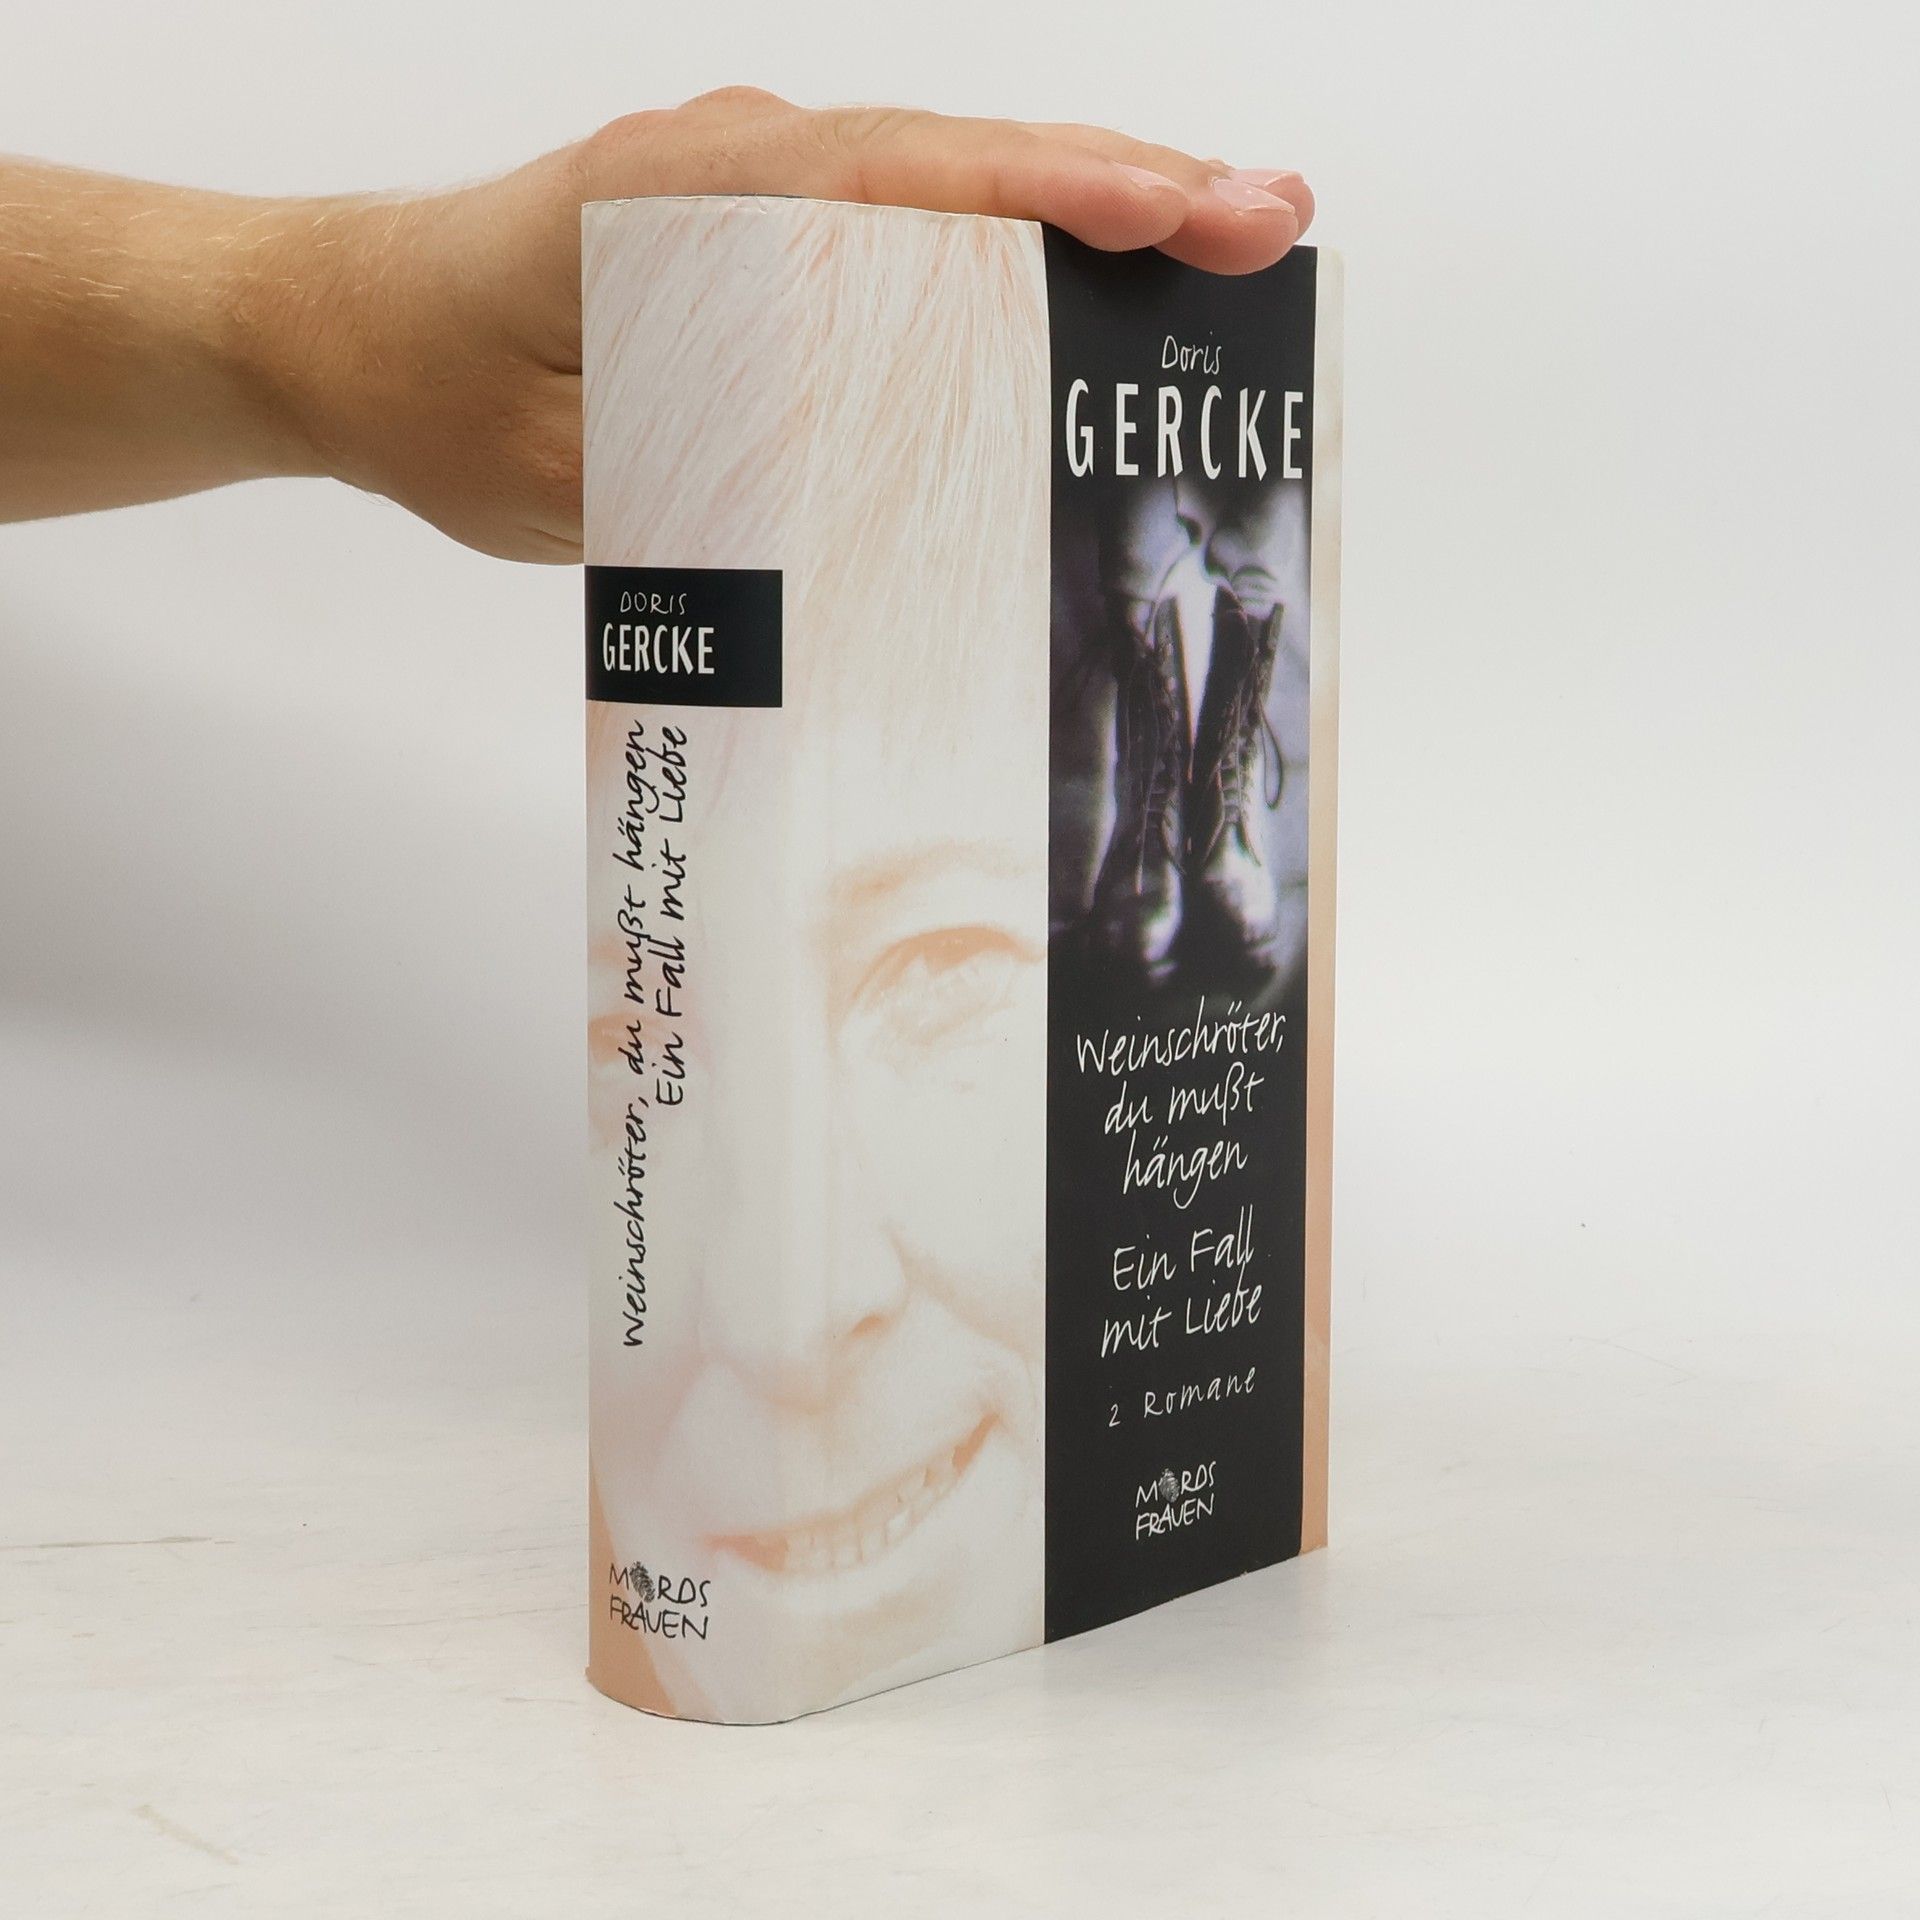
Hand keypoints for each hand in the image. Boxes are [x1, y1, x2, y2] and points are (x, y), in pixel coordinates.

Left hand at [1, 94, 1313, 561]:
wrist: (349, 338)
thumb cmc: (438, 393)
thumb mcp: (558, 471)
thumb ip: (699, 474)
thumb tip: (859, 508)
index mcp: (690, 196)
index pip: (903, 180)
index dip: (1047, 196)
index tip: (1173, 214)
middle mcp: (741, 168)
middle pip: (959, 166)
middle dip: (1122, 190)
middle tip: (1267, 225)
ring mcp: (759, 195)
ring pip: (948, 192)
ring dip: (1085, 218)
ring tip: (1222, 254)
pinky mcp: (763, 243)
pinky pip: (905, 240)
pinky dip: (1008, 259)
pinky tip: (1087, 303)